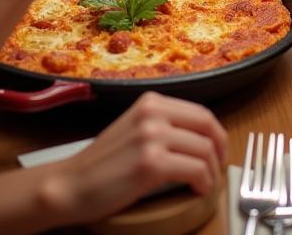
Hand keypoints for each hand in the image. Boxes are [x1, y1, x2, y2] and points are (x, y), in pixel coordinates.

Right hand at [48, 92, 226, 224]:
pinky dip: (203, 182)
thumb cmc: (102, 164)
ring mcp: (152, 136)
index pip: (200, 112)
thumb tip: (199, 137)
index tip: (219, 150)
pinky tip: (198, 190)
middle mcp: (153, 112)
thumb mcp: (134, 129)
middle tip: (220, 167)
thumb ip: (162, 125)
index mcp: (151, 101)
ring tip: (207, 183)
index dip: (216, 133)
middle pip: (207, 126)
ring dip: (212, 170)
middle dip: (221, 149)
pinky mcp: (151, 163)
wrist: (71, 185)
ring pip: (204, 150)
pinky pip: (195, 170)